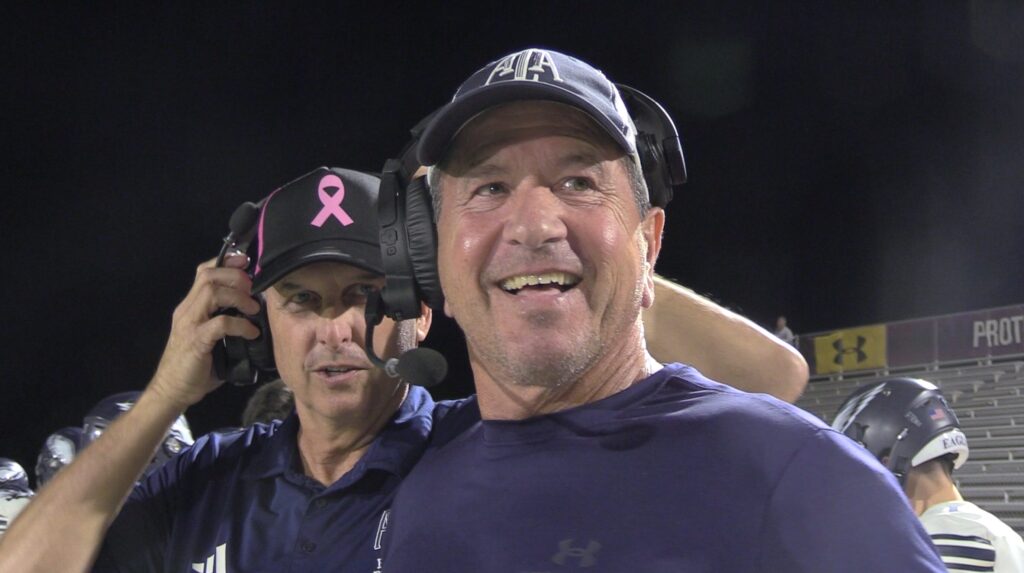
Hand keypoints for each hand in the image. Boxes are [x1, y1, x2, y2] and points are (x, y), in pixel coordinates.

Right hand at [148, 253, 261, 408]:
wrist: (172, 391)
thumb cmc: (194, 366)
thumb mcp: (210, 337)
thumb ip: (224, 320)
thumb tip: (255, 313)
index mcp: (190, 306)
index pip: (204, 272)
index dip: (226, 263)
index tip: (247, 262)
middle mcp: (187, 310)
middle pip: (208, 276)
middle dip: (235, 276)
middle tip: (253, 288)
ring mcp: (189, 324)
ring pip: (212, 293)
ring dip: (238, 297)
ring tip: (254, 309)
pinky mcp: (196, 341)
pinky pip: (220, 323)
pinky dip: (240, 324)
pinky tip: (251, 333)